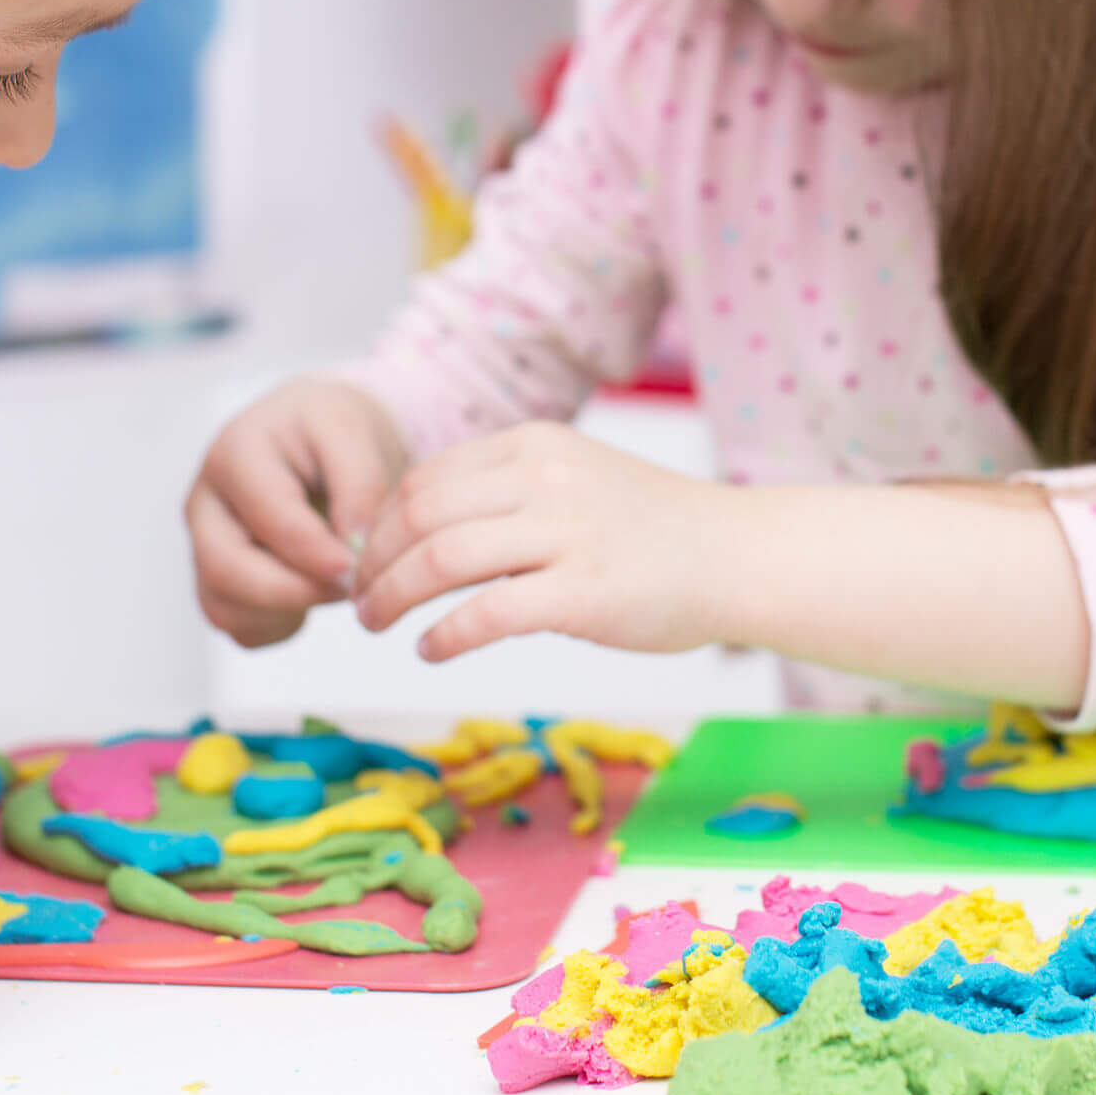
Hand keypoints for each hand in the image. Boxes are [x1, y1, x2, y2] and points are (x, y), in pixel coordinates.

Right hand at [185, 379, 408, 647]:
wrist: (319, 439)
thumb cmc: (332, 432)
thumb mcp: (353, 433)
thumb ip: (360, 485)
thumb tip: (354, 548)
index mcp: (235, 454)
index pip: (269, 519)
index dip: (316, 553)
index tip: (357, 568)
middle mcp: (205, 503)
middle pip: (226, 569)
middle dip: (294, 591)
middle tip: (350, 589)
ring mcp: (204, 545)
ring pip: (224, 607)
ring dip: (285, 612)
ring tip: (335, 587)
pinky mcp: (215, 580)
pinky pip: (237, 626)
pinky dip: (278, 625)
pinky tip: (313, 595)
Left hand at [352, 421, 730, 660]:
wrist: (736, 554)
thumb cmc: (655, 528)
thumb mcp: (576, 479)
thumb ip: (509, 494)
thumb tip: (426, 534)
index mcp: (534, 444)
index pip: (424, 479)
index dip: (379, 524)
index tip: (366, 561)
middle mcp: (543, 477)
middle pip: (420, 515)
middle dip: (373, 562)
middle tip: (359, 600)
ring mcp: (565, 532)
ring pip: (441, 558)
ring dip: (393, 596)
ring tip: (378, 625)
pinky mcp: (583, 592)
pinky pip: (487, 612)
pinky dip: (444, 635)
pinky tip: (430, 649)